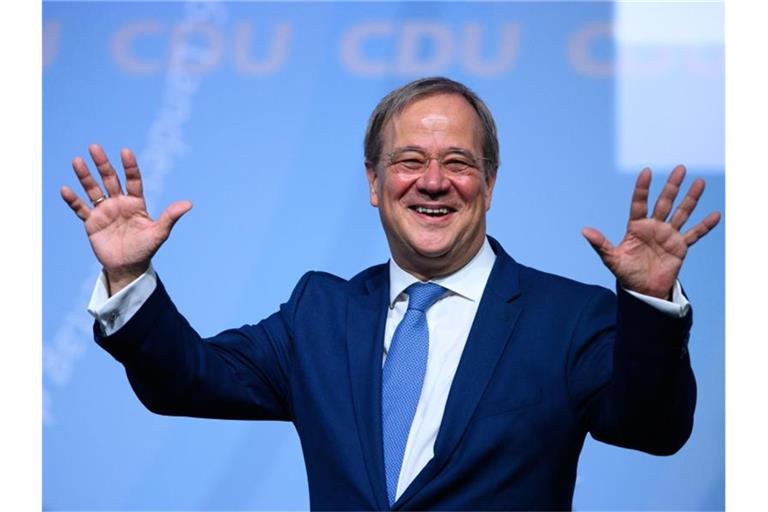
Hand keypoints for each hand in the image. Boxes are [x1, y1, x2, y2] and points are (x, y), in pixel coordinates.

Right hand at [61, 144, 191, 294]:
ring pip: (93, 190)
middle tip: (94, 147)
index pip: (133, 180)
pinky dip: (73, 200)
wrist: (128, 267)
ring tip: (77, 161)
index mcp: (136, 203)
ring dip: (85, 176)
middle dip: (102, 164)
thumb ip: (170, 217)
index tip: (125, 151)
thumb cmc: (145, 249)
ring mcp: (104, 211)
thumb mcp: (159, 233)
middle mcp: (119, 203)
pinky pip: (80, 208)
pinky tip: (65, 189)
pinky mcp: (92, 222)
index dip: (129, 167)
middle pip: (110, 179)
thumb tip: (189, 204)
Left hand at [581, 165, 719, 298]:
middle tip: (680, 168)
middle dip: (672, 186)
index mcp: (636, 227)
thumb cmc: (626, 273)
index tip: (647, 171)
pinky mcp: (680, 247)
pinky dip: (705, 226)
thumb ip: (600, 244)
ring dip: (691, 199)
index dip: (642, 188)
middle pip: (664, 202)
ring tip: (700, 182)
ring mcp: (668, 235)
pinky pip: (694, 234)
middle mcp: (654, 227)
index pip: (640, 203)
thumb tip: (584, 230)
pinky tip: (716, 215)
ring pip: (682, 213)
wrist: (643, 290)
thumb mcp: (612, 259)